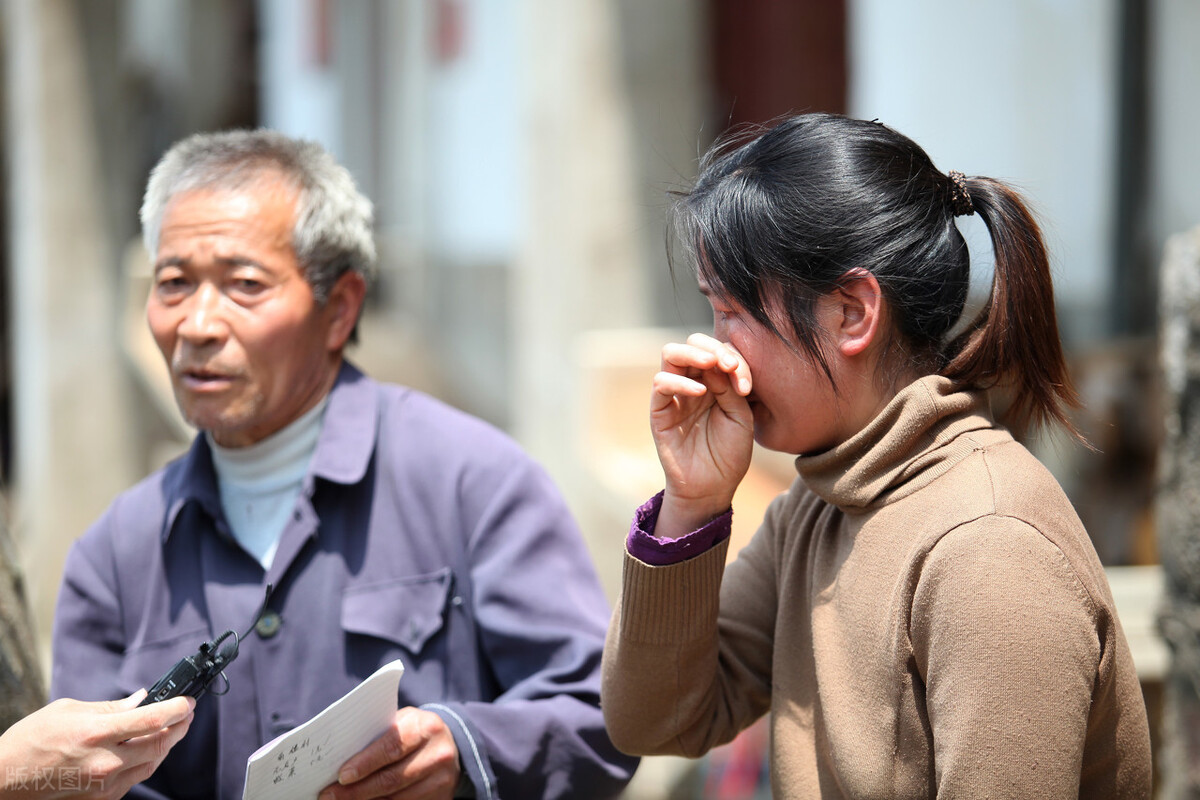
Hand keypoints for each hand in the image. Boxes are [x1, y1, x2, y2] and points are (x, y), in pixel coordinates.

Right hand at [0, 691, 193, 799]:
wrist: (5, 780)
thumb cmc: (32, 740)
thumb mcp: (69, 710)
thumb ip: (110, 707)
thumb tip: (141, 699)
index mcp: (96, 733)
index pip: (152, 719)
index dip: (177, 708)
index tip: (189, 700)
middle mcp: (105, 761)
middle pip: (160, 744)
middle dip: (179, 726)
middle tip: (186, 713)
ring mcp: (104, 784)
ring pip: (152, 763)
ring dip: (166, 745)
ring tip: (172, 728)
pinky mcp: (102, 798)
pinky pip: (135, 778)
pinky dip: (146, 761)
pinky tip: (147, 748)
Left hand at [319, 707, 459, 799]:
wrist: (450, 745)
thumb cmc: (415, 732)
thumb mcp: (403, 723)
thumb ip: (379, 737)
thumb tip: (341, 760)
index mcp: (426, 727)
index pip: (392, 747)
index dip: (365, 763)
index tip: (342, 776)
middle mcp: (438, 754)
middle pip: (392, 779)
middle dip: (357, 790)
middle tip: (330, 795)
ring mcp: (442, 780)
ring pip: (397, 799)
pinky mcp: (443, 798)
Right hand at [651, 332, 754, 537]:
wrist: (713, 487)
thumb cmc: (730, 452)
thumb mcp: (741, 417)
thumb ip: (731, 388)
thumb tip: (719, 361)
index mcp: (716, 380)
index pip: (719, 350)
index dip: (734, 357)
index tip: (746, 383)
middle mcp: (694, 381)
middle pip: (693, 343)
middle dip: (712, 347)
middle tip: (729, 365)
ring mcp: (675, 394)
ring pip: (671, 354)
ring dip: (693, 353)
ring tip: (712, 364)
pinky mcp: (659, 410)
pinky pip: (661, 383)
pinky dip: (679, 381)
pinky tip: (699, 392)